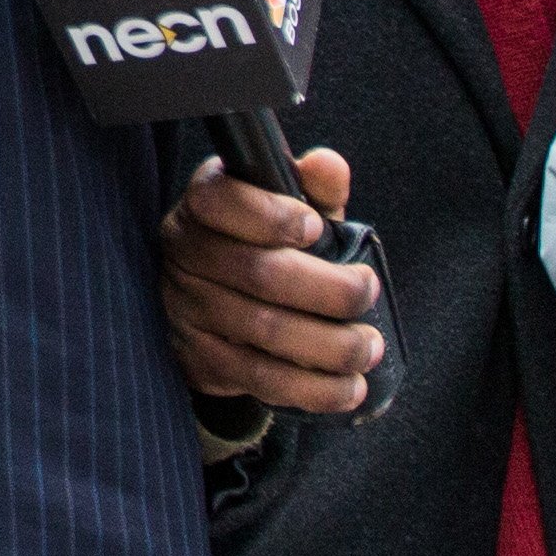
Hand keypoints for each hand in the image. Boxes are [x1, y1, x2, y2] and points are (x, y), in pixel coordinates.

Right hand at [160, 150, 386, 415]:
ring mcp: (188, 310)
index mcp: (204, 206)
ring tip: (368, 346)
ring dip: (329, 345)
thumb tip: (328, 167)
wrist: (215, 308)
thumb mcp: (291, 212)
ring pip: (263, 330)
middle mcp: (186, 254)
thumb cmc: (265, 247)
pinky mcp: (201, 359)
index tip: (315, 228)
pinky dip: (312, 388)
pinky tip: (348, 388)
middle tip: (366, 291)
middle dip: (326, 288)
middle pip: (258, 272)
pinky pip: (261, 377)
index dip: (269, 215)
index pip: (220, 200)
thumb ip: (313, 189)